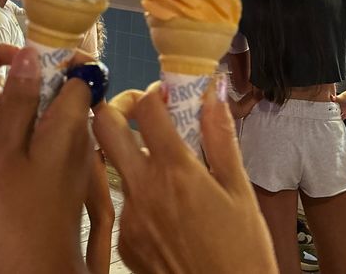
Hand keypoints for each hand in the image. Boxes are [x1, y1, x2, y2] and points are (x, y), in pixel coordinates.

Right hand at [0, 46, 91, 273]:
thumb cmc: (17, 219)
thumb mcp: (7, 155)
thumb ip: (20, 103)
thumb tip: (31, 53)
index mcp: (71, 124)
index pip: (80, 69)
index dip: (50, 54)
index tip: (14, 54)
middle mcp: (80, 137)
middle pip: (63, 91)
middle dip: (29, 79)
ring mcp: (74, 160)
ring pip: (53, 116)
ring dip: (23, 108)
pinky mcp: (64, 181)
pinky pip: (49, 142)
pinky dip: (26, 134)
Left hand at [93, 83, 277, 273]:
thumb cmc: (242, 252)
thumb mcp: (239, 190)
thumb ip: (220, 137)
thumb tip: (213, 93)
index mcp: (175, 169)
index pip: (146, 107)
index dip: (154, 92)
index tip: (166, 95)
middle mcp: (143, 188)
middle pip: (103, 126)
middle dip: (118, 109)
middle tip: (139, 113)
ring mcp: (128, 218)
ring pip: (116, 167)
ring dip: (134, 158)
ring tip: (167, 172)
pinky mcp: (124, 243)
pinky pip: (125, 204)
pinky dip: (141, 197)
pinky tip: (167, 211)